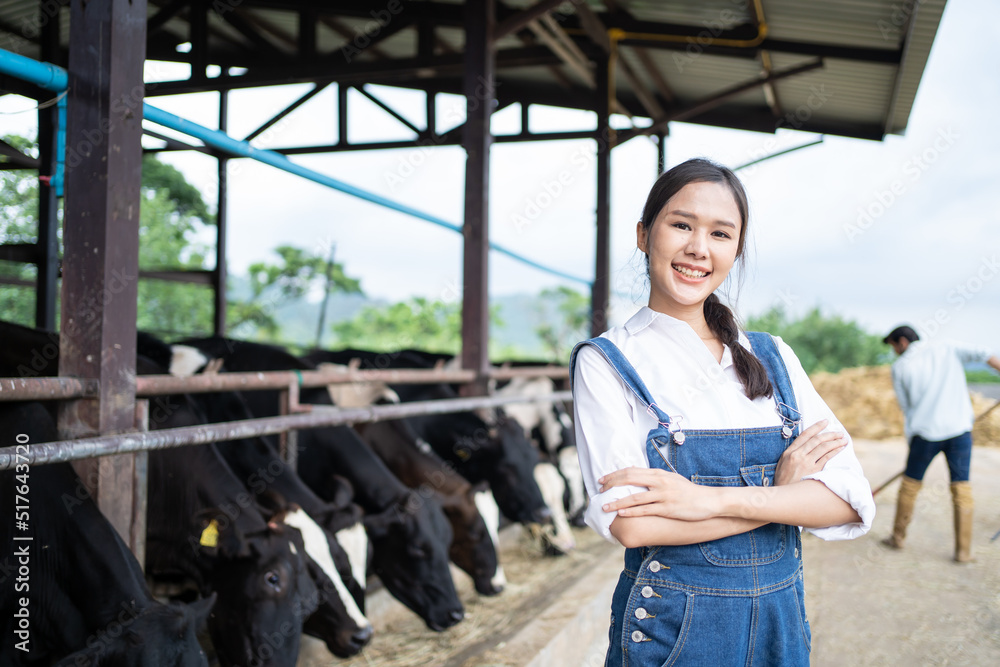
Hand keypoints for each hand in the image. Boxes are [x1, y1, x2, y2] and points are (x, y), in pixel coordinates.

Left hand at [598, 467, 717, 520]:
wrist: (710, 501)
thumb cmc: (689, 492)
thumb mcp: (672, 480)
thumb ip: (656, 478)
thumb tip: (639, 477)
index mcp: (659, 474)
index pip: (631, 471)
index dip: (615, 475)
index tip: (603, 479)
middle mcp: (659, 481)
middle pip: (629, 479)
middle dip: (612, 485)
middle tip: (599, 490)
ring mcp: (663, 495)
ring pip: (635, 497)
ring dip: (617, 502)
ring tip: (605, 506)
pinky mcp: (668, 508)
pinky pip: (646, 510)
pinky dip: (632, 511)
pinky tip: (622, 513)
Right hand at [775, 419, 847, 485]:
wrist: (783, 494)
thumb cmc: (783, 479)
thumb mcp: (782, 463)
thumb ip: (793, 453)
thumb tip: (805, 444)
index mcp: (789, 452)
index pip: (805, 435)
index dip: (816, 427)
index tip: (825, 422)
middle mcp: (798, 455)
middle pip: (816, 440)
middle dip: (829, 434)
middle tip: (838, 432)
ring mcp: (806, 463)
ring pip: (823, 447)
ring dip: (835, 442)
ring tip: (843, 439)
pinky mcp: (814, 471)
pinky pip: (826, 458)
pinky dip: (835, 451)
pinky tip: (840, 448)